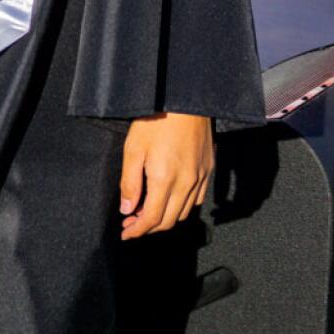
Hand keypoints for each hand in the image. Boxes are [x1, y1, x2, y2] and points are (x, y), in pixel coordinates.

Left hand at [119, 113, 213, 239]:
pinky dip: (182, 207)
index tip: (125, 233)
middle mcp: (186, 183)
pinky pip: (197, 199)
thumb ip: (130, 182)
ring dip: (165, 219)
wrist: (185, 100)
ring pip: (184, 213)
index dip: (137, 230)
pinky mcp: (207, 170)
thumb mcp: (133, 149)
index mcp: (165, 180)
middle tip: (131, 224)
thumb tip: (128, 209)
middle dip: (148, 228)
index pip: (152, 219)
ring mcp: (199, 177)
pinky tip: (169, 200)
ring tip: (147, 212)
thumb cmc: (156, 121)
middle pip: (169, 221)